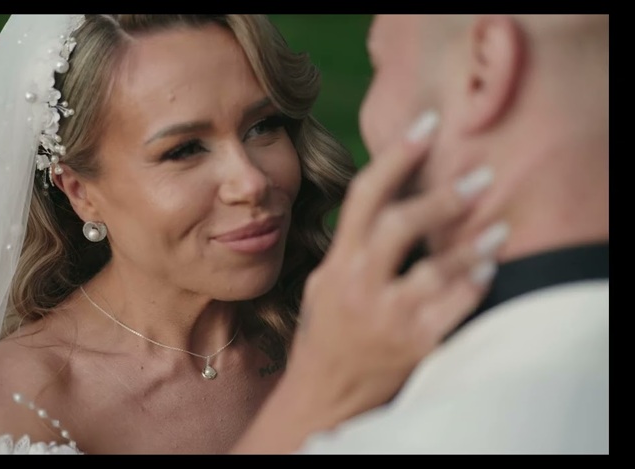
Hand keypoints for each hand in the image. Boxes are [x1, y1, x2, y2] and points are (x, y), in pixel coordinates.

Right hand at [232, 110, 505, 452]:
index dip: (396, 156)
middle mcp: (358, 284)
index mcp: (338, 263)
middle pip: (400, 225)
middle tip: (480, 177)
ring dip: (472, 243)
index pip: (364, 197)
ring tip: (500, 226)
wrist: (324, 395)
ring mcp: (386, 316)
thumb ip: (350, 247)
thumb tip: (381, 202)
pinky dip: (473, 285)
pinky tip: (488, 269)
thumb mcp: (323, 283)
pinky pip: (452, 308)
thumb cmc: (325, 335)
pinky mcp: (413, 344)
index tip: (427, 124)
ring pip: (435, 268)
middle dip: (442, 198)